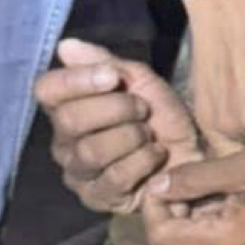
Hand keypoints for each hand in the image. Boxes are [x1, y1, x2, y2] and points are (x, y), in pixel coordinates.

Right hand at [35, 38, 202, 213]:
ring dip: (131, 137)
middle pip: (69, 120)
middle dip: (115, 109)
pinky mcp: (97, 198)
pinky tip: (156, 155)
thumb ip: (106, 63)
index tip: (114, 78)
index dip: (77, 81)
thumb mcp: (142, 82)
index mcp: (68, 107)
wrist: (195, 153)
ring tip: (150, 134)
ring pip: (91, 151)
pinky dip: (143, 161)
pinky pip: (114, 177)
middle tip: (143, 110)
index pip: (48, 90)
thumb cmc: (164, 117)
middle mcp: (65, 141)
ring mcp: (78, 172)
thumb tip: (66, 46)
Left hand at [142, 152, 244, 244]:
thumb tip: (157, 185)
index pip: (159, 235)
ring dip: (190, 220)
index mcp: (223, 244)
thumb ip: (197, 177)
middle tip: (192, 180)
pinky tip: (230, 206)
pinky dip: (209, 230)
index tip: (169, 179)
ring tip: (214, 191)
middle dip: (172, 210)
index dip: (153, 206)